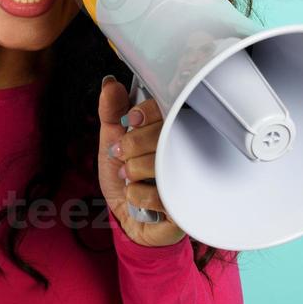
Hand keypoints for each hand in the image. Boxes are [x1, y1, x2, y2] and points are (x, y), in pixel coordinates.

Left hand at [97, 76, 186, 247]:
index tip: (129, 122)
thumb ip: (111, 112)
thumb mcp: (113, 141)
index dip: (144, 112)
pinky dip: (138, 195)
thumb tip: (110, 84)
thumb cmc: (127, 177)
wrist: (130, 219)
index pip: (168, 108)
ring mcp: (191, 176)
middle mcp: (188, 149)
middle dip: (131, 145)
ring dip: (133, 171)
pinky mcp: (188, 203)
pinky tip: (140, 197)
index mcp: (172, 128)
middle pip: (165, 133)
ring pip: (160, 162)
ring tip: (130, 177)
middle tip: (121, 154)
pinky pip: (160, 193)